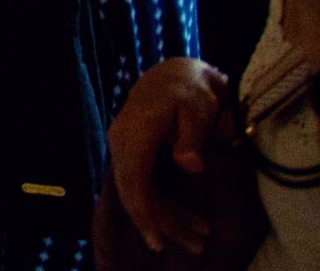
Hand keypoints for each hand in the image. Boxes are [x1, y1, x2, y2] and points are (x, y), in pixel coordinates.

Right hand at [108, 57, 235, 258]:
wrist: (174, 74)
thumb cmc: (190, 90)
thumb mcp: (197, 108)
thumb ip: (192, 137)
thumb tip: (190, 166)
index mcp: (135, 132)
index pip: (134, 179)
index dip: (144, 211)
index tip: (157, 238)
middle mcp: (121, 141)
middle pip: (133, 191)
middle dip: (159, 223)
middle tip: (194, 246)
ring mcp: (122, 147)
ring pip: (135, 191)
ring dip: (163, 217)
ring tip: (197, 238)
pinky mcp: (129, 152)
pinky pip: (138, 184)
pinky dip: (158, 204)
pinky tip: (179, 219)